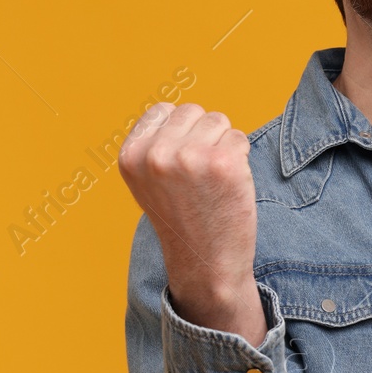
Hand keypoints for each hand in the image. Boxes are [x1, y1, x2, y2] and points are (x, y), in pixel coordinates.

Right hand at [118, 102, 263, 337]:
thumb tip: (177, 110)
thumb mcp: (149, 180)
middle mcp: (156, 154)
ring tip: (212, 180)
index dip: (180, 133)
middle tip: (199, 176)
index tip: (181, 166)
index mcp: (131, 155)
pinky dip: (240, 158)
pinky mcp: (223, 164)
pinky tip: (228, 185)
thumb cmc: (181, 218)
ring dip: (222, 145)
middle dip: (203, 135)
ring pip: (218, 120)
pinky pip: (239, 138)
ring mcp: (190, 157)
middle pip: (193, 111)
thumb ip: (154, 144)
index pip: (164, 110)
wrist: (205, 262)